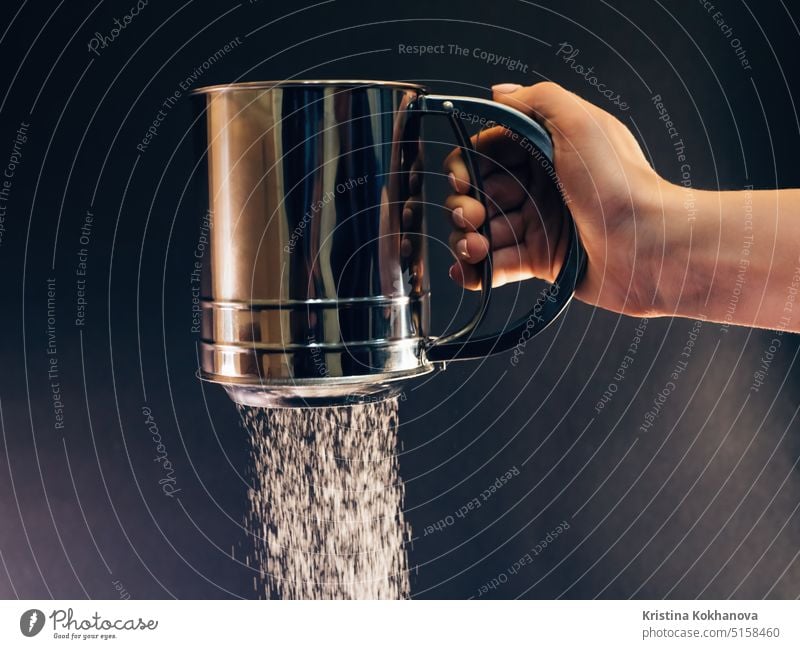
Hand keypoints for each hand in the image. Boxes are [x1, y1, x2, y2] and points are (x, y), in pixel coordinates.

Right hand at [444, 81, 670, 316]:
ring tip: (476, 248)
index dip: (467, 165)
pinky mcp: (540, 260)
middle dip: (463, 205)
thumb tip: (501, 92)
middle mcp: (540, 186)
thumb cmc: (622, 186)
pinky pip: (497, 265)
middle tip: (472, 216)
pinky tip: (471, 272)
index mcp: (546, 151)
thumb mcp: (582, 124)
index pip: (488, 153)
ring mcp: (538, 225)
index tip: (463, 179)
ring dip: (467, 240)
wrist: (649, 248)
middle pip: (479, 193)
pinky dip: (477, 271)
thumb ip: (540, 99)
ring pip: (483, 231)